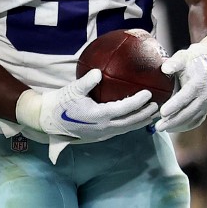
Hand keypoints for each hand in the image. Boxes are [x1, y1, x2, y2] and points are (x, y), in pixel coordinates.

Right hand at [17, 69, 157, 142]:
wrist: (49, 120)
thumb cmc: (60, 103)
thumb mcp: (72, 89)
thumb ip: (87, 81)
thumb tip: (99, 72)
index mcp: (99, 116)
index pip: (124, 109)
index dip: (138, 101)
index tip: (148, 93)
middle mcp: (104, 127)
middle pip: (131, 122)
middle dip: (145, 114)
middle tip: (157, 105)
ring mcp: (102, 133)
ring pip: (127, 128)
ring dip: (140, 122)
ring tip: (151, 114)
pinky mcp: (99, 135)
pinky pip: (120, 130)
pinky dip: (130, 125)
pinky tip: (133, 119)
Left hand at [156, 35, 206, 132]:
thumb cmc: (196, 58)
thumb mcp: (184, 56)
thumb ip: (174, 62)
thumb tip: (165, 68)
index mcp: (200, 82)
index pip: (186, 96)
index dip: (175, 105)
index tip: (163, 112)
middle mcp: (205, 94)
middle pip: (189, 111)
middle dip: (174, 120)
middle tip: (159, 126)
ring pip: (193, 117)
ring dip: (179, 124)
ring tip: (164, 128)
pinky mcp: (206, 105)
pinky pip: (197, 119)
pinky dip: (187, 125)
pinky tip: (175, 128)